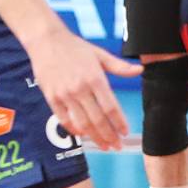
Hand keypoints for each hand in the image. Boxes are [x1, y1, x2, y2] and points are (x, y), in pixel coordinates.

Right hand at [23, 24, 140, 151]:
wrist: (47, 41)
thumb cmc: (76, 47)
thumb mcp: (101, 54)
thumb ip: (120, 66)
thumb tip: (140, 70)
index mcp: (95, 78)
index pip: (110, 107)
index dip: (119, 122)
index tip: (125, 133)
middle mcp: (80, 89)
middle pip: (97, 119)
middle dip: (109, 136)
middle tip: (117, 146)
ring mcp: (64, 95)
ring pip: (82, 123)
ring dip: (94, 137)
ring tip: (104, 145)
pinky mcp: (51, 98)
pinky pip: (64, 119)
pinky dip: (75, 130)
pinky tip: (84, 135)